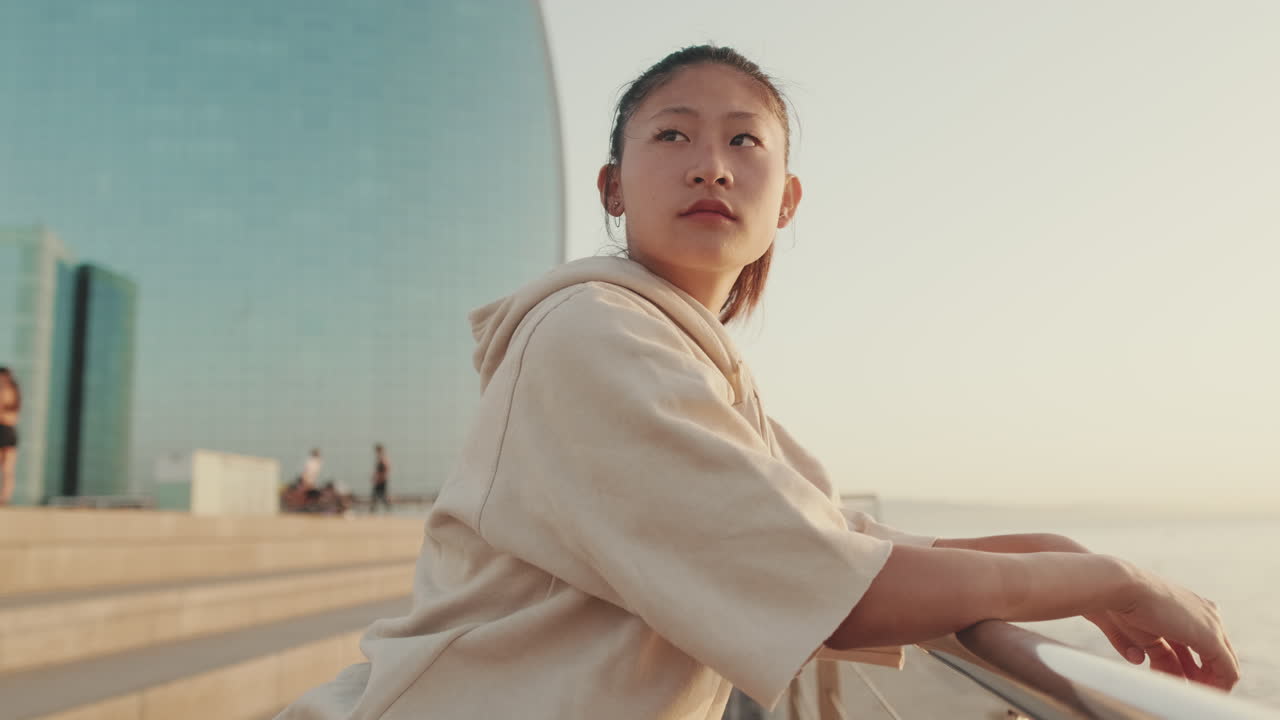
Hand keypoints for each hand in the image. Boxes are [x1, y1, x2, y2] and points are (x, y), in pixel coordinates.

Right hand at [1090, 563, 1238, 690]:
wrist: (1120, 586)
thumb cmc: (1121, 604)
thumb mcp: (1143, 634)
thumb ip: (1155, 653)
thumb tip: (1146, 664)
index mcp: (1189, 607)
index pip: (1199, 644)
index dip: (1191, 667)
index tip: (1174, 680)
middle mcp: (1205, 613)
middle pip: (1214, 653)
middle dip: (1202, 677)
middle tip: (1185, 691)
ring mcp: (1211, 623)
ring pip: (1224, 663)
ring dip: (1208, 683)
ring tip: (1188, 693)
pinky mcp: (1211, 637)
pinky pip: (1227, 671)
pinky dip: (1216, 686)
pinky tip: (1196, 693)